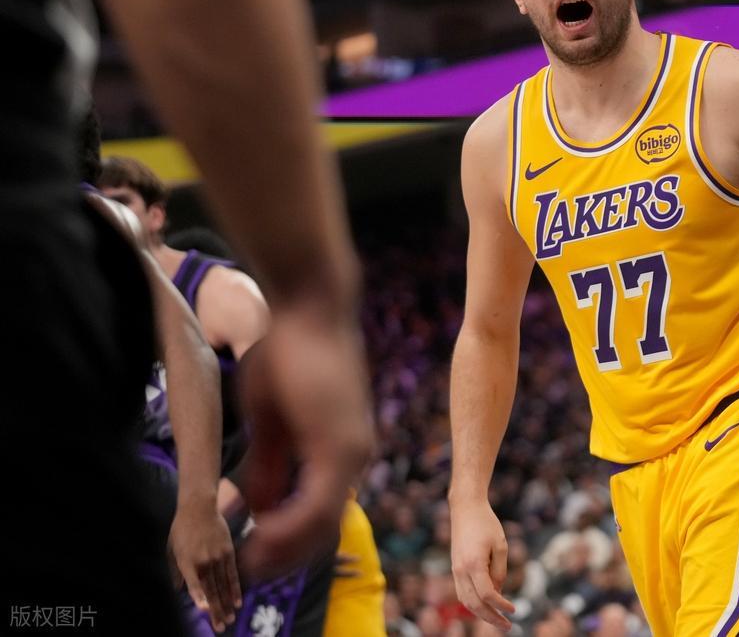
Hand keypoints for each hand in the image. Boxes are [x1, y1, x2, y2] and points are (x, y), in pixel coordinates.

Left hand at [171, 499, 240, 632]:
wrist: (199, 507)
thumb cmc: (181, 529)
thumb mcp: (172, 549)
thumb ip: (176, 570)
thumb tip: (178, 590)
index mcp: (187, 561)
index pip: (194, 583)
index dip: (199, 596)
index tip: (203, 609)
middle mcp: (204, 561)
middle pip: (211, 589)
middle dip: (215, 610)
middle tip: (220, 627)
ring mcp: (218, 557)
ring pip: (223, 585)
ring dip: (226, 604)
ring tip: (229, 620)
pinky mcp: (228, 552)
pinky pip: (232, 574)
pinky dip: (235, 588)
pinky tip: (237, 602)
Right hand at [238, 304, 373, 579]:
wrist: (310, 307)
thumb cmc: (288, 351)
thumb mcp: (270, 418)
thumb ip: (270, 462)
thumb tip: (261, 507)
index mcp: (339, 451)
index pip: (317, 514)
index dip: (285, 541)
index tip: (252, 555)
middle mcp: (353, 455)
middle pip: (322, 528)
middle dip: (283, 554)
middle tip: (247, 569)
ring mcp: (352, 451)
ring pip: (321, 523)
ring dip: (283, 546)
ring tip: (249, 561)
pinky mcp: (342, 443)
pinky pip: (317, 504)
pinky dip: (288, 526)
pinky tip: (258, 535)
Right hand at [451, 501, 516, 630]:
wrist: (466, 508)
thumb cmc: (486, 524)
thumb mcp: (500, 545)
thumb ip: (500, 571)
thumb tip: (498, 592)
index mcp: (474, 564)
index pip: (487, 595)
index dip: (501, 605)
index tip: (514, 610)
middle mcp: (461, 571)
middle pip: (474, 604)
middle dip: (491, 618)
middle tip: (507, 626)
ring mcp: (455, 570)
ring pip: (465, 601)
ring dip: (481, 614)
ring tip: (497, 620)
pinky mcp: (455, 568)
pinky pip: (462, 593)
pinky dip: (473, 604)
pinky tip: (485, 607)